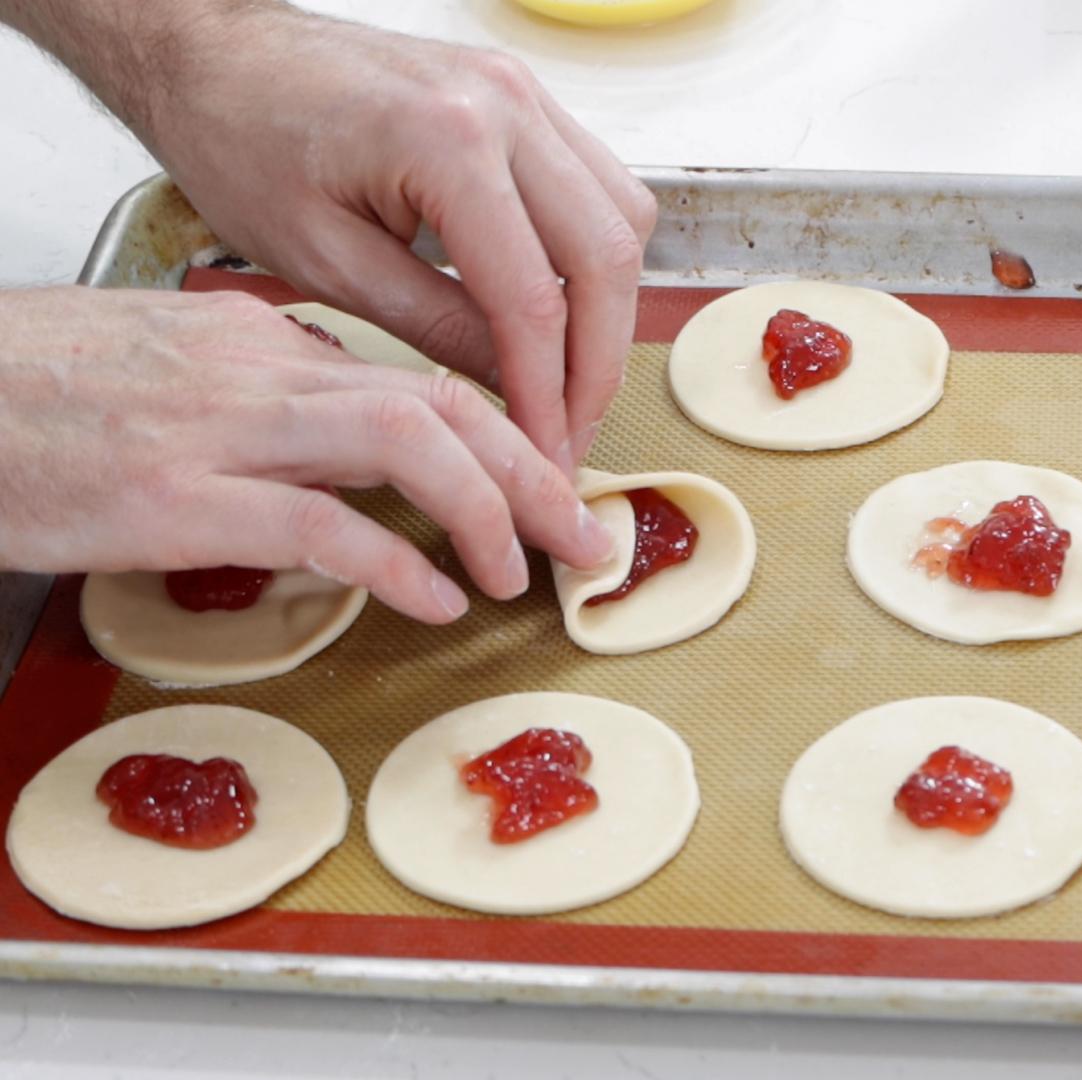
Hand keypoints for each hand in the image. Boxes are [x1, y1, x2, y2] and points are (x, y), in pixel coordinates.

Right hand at [0, 287, 615, 623]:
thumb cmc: (35, 396)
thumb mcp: (170, 375)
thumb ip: (265, 403)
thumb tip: (348, 458)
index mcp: (263, 339)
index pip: (420, 378)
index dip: (506, 437)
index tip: (550, 487)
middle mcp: (259, 368)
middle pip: (443, 404)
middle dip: (537, 471)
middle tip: (589, 536)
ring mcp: (221, 429)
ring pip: (407, 444)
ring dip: (489, 511)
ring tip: (525, 572)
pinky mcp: (178, 499)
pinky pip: (324, 525)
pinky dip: (399, 563)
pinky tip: (434, 598)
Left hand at [140, 4, 655, 467]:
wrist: (215, 53)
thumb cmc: (240, 136)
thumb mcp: (323, 260)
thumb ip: (433, 327)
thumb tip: (512, 391)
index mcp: (445, 142)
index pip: (532, 298)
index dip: (548, 392)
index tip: (546, 452)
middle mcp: (504, 106)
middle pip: (607, 258)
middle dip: (599, 363)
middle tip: (573, 433)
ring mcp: (524, 94)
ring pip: (624, 220)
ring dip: (610, 308)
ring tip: (571, 379)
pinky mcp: (525, 100)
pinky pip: (601, 186)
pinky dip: (595, 256)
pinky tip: (560, 306)